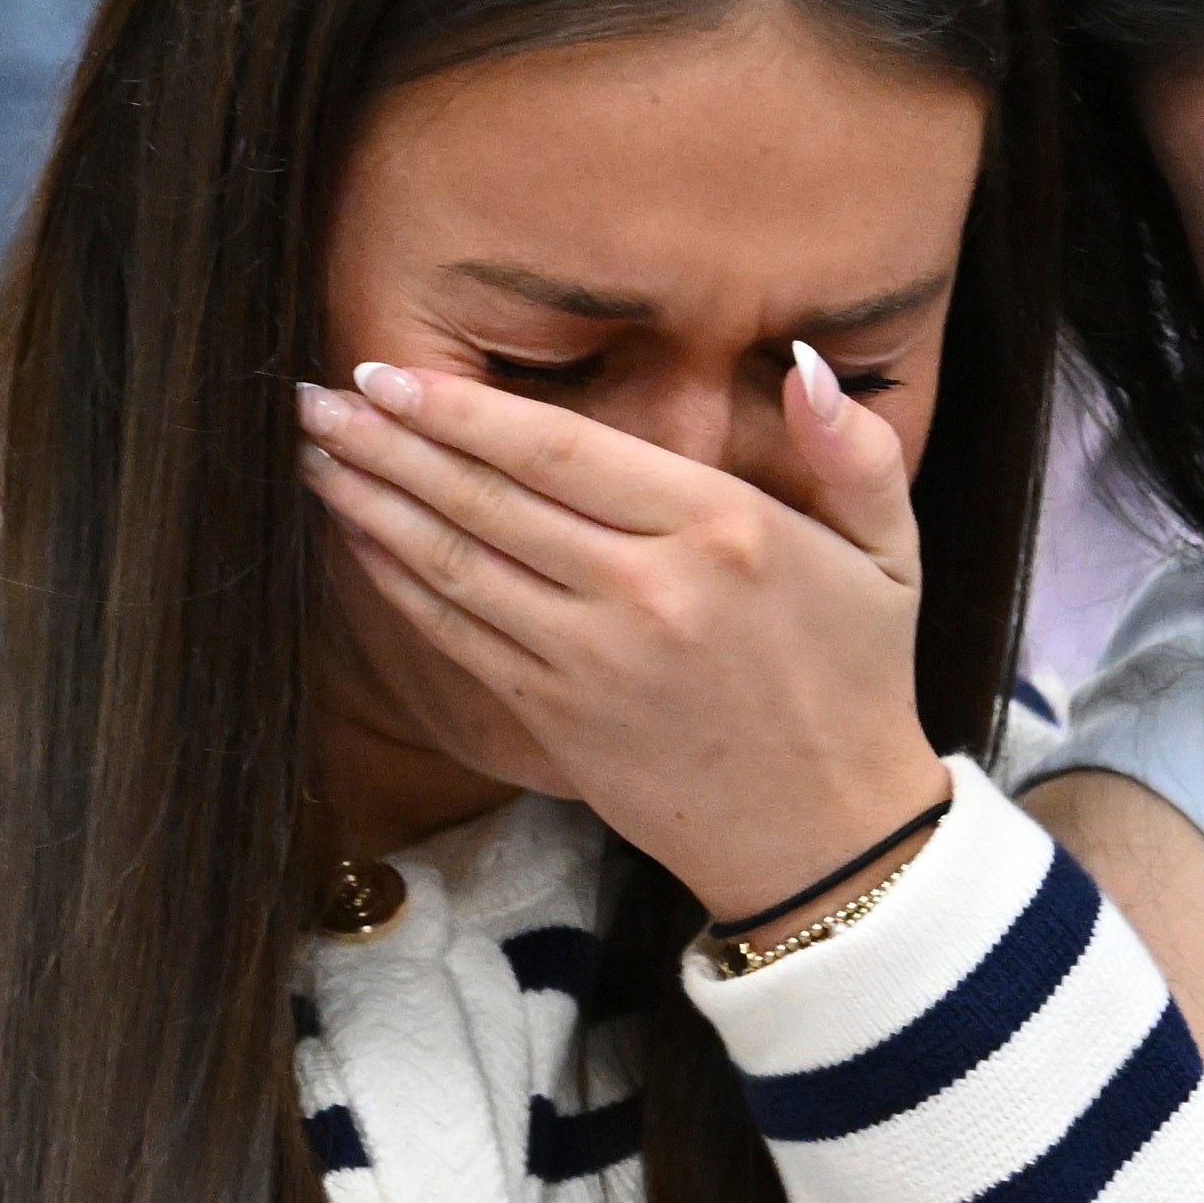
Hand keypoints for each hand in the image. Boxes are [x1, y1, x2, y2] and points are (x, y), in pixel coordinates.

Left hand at [294, 349, 952, 927]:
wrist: (827, 837)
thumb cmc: (857, 680)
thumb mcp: (891, 556)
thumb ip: (856, 453)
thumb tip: (808, 364)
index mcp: (722, 532)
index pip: (563, 452)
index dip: (463, 410)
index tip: (388, 371)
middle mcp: (646, 593)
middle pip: (488, 501)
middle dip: (390, 442)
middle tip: (311, 395)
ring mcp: (592, 662)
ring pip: (456, 567)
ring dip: (372, 505)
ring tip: (313, 452)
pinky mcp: (557, 719)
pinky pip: (460, 637)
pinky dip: (398, 584)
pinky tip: (357, 538)